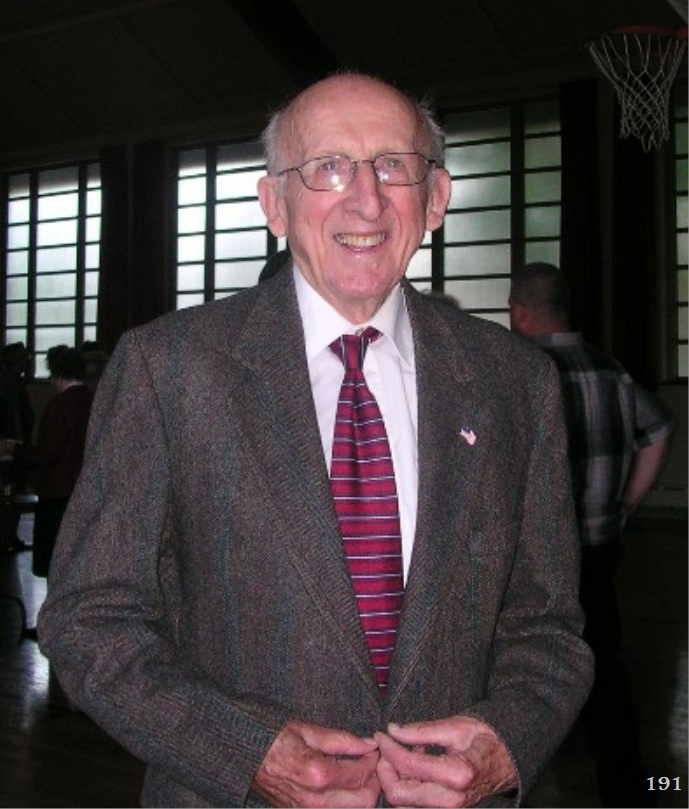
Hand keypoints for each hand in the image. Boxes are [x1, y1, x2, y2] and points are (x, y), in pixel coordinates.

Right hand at [252, 718, 380, 807]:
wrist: (242, 754)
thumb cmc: (272, 737)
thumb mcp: (306, 730)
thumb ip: (341, 740)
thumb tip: (368, 745)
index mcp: (316, 774)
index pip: (361, 775)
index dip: (374, 760)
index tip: (375, 748)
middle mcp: (314, 801)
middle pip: (363, 803)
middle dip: (374, 782)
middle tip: (373, 762)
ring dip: (362, 794)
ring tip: (360, 771)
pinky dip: (346, 801)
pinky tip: (345, 784)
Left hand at [375, 716, 517, 807]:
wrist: (511, 759)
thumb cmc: (486, 739)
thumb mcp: (455, 727)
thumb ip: (421, 731)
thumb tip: (392, 730)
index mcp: (457, 774)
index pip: (408, 765)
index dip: (389, 748)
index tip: (381, 734)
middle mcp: (453, 800)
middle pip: (400, 794)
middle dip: (386, 769)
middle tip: (386, 746)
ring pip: (405, 803)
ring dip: (395, 778)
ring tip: (405, 751)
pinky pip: (416, 804)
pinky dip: (407, 785)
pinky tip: (414, 763)